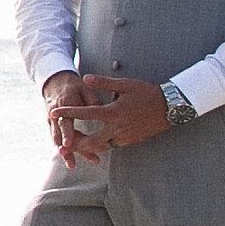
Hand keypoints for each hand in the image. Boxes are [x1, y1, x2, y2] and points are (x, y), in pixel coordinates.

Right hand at [40, 70, 101, 161]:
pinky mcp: (52, 125)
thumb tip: (101, 109)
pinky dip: (63, 149)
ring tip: (72, 165)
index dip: (67, 134)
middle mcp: (54, 115)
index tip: (69, 144)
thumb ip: (92, 99)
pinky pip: (57, 139)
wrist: (56, 83)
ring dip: (65, 153)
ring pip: (57, 140)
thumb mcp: (84, 88)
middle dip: (67, 150)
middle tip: (73, 163)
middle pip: (59, 136)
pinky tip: (71, 159)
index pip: (64, 122)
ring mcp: (51, 121)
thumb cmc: (74, 86)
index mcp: (63, 105)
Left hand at [56, 74, 170, 153]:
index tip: (53, 112)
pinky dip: (100, 147)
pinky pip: (111, 147)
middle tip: (62, 140)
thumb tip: (85, 78)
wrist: (171, 107)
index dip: (67, 113)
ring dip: (86, 146)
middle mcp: (118, 128)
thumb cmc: (147, 93)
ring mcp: (125, 137)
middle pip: (89, 141)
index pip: (85, 114)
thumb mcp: (125, 84)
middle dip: (74, 143)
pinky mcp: (130, 141)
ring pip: (100, 148)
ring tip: (74, 142)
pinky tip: (92, 142)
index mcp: (114, 112)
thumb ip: (104, 83)